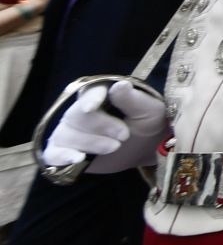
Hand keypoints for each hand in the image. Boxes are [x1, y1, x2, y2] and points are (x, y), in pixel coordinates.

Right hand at [43, 79, 167, 173]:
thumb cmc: (148, 122)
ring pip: (66, 135)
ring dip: (90, 143)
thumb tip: (120, 84)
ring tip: (115, 146)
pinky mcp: (66, 152)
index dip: (90, 99)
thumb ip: (132, 99)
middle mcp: (79, 111)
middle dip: (100, 126)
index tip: (92, 108)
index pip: (89, 93)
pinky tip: (77, 159)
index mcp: (99, 94)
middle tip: (124, 135)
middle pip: (76, 116)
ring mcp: (71, 132)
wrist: (147, 147)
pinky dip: (62, 156)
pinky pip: (53, 154)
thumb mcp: (148, 109)